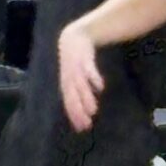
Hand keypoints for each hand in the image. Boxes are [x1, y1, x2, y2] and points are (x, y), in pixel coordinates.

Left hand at [56, 18, 102, 132]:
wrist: (73, 36)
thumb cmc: (75, 59)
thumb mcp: (74, 74)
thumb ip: (80, 90)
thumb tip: (87, 107)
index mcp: (65, 83)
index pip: (68, 102)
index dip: (74, 115)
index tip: (81, 128)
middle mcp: (68, 77)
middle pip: (72, 96)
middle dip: (79, 111)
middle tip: (87, 124)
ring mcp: (75, 67)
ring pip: (80, 85)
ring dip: (86, 98)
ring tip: (94, 111)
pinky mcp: (83, 58)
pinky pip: (88, 69)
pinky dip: (93, 78)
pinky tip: (100, 88)